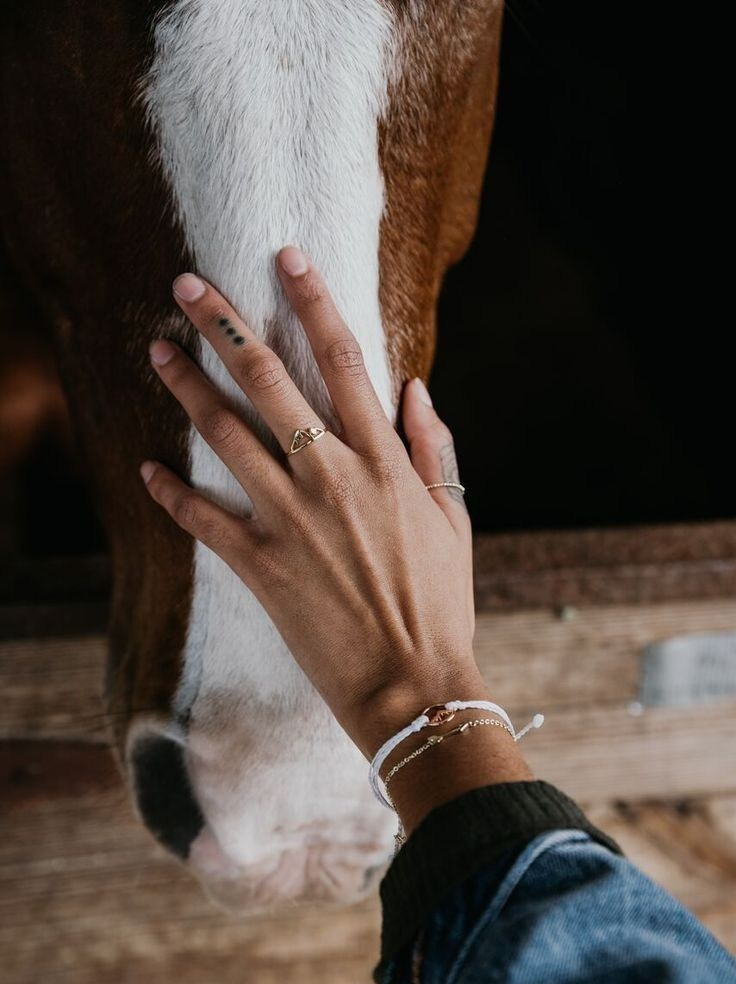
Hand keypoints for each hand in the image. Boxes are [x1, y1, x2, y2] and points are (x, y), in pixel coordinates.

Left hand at [141, 246, 483, 759]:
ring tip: (156, 351)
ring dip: (186, 388)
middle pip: (269, 382)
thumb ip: (433, 449)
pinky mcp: (261, 565)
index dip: (312, 301)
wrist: (411, 682)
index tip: (285, 257)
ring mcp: (291, 520)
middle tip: (186, 285)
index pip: (344, 359)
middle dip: (224, 325)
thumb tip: (416, 388)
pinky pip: (205, 518)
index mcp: (383, 461)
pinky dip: (173, 492)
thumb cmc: (439, 603)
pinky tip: (148, 467)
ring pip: (226, 436)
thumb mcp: (453, 520)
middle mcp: (332, 477)